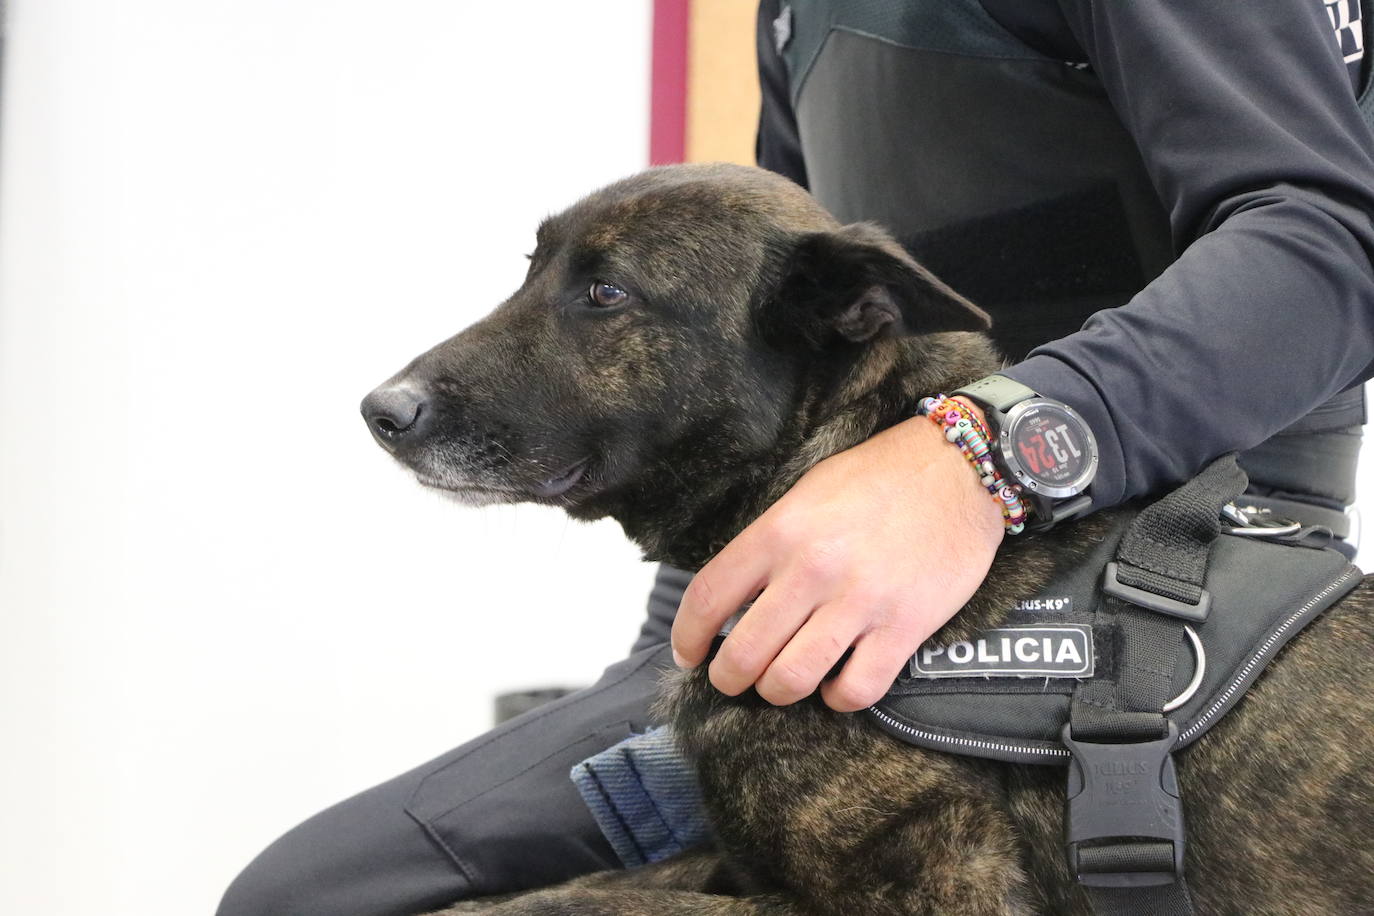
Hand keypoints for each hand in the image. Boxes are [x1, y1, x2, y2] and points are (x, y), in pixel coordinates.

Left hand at [670, 409, 1004, 711]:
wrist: (959, 467)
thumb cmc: (879, 477)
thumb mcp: (807, 493)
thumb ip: (770, 543)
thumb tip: (736, 597)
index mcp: (779, 531)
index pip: (708, 597)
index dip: (687, 637)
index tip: (688, 654)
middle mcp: (812, 569)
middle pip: (743, 654)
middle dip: (729, 678)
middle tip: (733, 679)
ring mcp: (859, 602)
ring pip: (791, 681)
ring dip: (778, 692)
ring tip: (782, 684)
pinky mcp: (905, 627)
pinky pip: (855, 690)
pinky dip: (838, 698)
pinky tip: (836, 684)